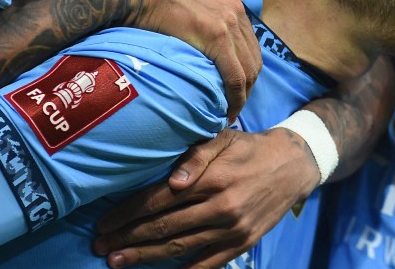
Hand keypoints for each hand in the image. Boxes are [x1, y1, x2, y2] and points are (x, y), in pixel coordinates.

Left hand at [93, 128, 319, 268]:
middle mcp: (221, 206)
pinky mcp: (243, 243)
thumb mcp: (224, 139)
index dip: (127, 213)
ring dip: (145, 257)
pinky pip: (207, 264)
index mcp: (212, 177)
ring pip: (179, 248)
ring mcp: (232, 228)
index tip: (103, 222)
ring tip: (117, 262)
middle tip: (100, 246)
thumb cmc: (249, 149)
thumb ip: (196, 155)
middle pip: (163, 227)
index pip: (159, 199)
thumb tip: (173, 181)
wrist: (293, 166)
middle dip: (127, 238)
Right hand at [123, 0, 260, 121]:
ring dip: (243, 94)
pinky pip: (234, 74)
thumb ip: (197, 0)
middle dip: (248, 84)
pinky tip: (228, 112)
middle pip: (253, 55)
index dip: (245, 66)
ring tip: (230, 112)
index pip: (248, 40)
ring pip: (248, 68)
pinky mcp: (217, 36)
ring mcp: (229, 21)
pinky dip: (235, 97)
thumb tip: (193, 12)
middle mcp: (236, 8)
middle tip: (234, 104)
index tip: (236, 86)